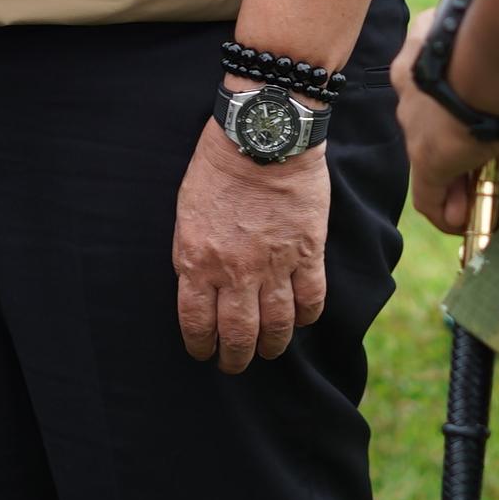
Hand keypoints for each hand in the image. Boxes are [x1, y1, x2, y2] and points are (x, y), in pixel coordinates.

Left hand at [173, 114, 327, 372]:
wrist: (263, 134)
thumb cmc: (217, 165)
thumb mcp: (186, 212)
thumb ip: (193, 253)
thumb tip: (198, 286)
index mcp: (198, 260)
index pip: (196, 322)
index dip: (200, 345)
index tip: (203, 353)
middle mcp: (235, 272)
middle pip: (238, 335)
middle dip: (235, 358)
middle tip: (234, 364)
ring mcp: (275, 265)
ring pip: (277, 326)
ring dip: (272, 346)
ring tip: (269, 351)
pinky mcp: (308, 253)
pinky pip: (311, 300)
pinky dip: (307, 317)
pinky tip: (301, 320)